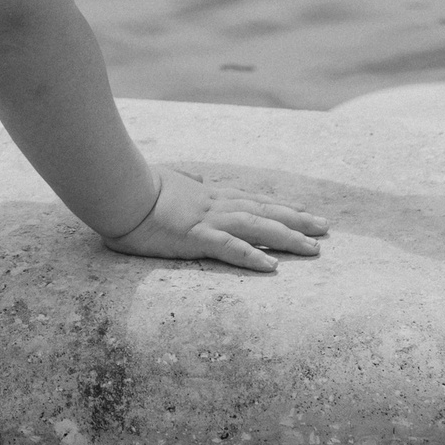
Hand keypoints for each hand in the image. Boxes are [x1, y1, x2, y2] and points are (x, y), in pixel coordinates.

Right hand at [102, 168, 326, 272]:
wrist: (118, 189)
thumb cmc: (134, 188)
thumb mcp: (166, 182)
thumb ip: (185, 182)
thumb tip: (194, 177)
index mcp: (207, 195)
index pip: (252, 200)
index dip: (280, 206)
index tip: (304, 211)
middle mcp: (214, 204)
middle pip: (264, 211)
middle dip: (297, 220)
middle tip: (326, 228)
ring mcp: (206, 220)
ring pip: (257, 228)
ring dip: (288, 237)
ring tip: (314, 248)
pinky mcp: (194, 237)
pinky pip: (229, 249)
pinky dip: (254, 257)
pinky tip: (274, 268)